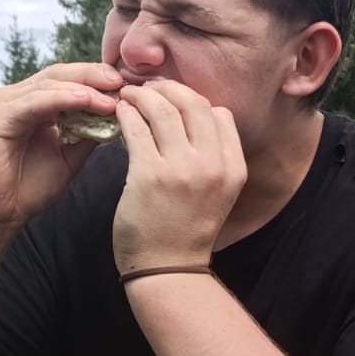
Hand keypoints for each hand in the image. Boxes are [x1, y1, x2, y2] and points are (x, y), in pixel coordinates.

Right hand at [0, 63, 122, 233]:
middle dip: (94, 76)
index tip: (128, 86)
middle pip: (60, 74)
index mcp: (35, 104)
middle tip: (123, 81)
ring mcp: (5, 104)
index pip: (69, 80)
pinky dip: (62, 99)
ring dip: (83, 88)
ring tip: (111, 95)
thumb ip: (88, 134)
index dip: (98, 80)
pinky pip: (34, 102)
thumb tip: (120, 117)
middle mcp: (19, 97)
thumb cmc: (28, 187)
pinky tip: (86, 101)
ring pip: (49, 84)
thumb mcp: (69, 156)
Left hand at [112, 81, 246, 272]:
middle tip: (148, 87)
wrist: (167, 268)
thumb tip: (194, 118)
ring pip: (164, 110)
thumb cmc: (186, 230)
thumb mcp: (218, 193)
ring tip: (129, 94)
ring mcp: (182, 170)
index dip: (194, 100)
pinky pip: (137, 129)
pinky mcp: (149, 175)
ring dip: (144, 95)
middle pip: (194, 104)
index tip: (173, 97)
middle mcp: (212, 165)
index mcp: (233, 168)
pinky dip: (127, 114)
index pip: (220, 114)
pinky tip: (120, 112)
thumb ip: (213, 158)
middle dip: (168, 88)